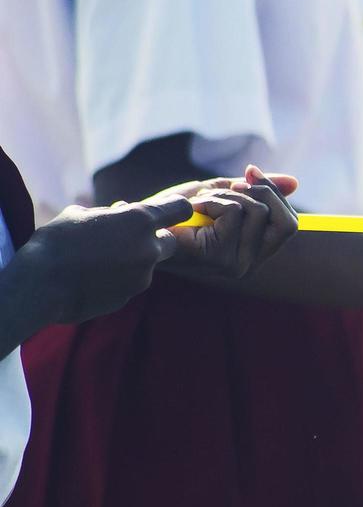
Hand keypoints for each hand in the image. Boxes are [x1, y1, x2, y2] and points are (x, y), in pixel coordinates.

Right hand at [16, 194, 195, 326]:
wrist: (39, 285)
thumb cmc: (56, 242)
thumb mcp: (80, 214)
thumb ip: (108, 213)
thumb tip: (120, 210)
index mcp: (139, 220)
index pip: (180, 209)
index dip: (175, 209)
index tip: (167, 211)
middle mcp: (149, 248)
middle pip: (170, 242)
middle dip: (154, 240)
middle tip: (126, 240)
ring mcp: (141, 277)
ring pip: (147, 266)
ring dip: (131, 263)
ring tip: (96, 261)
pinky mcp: (128, 298)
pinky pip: (128, 285)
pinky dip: (116, 281)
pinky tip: (90, 280)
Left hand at [156, 165, 299, 279]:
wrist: (138, 225)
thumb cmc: (178, 212)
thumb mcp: (226, 194)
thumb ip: (259, 190)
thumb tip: (295, 182)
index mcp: (253, 254)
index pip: (290, 225)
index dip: (274, 194)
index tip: (249, 174)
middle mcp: (249, 265)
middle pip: (284, 220)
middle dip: (257, 191)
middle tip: (226, 187)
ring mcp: (235, 264)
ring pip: (257, 210)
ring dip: (227, 195)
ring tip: (202, 203)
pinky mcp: (217, 258)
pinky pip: (234, 212)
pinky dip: (212, 200)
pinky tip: (192, 209)